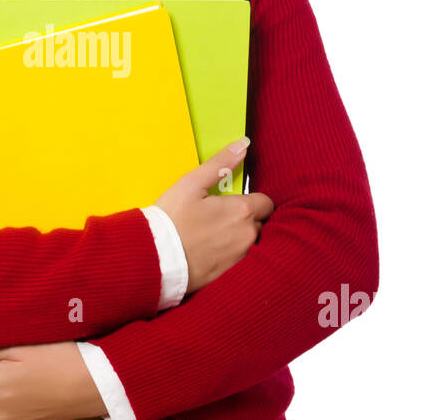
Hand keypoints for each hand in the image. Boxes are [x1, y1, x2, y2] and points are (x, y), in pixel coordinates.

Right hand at [154, 139, 273, 293]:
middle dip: (246, 219)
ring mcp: (242, 258)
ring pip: (251, 243)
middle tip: (219, 218)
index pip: (266, 202)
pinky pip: (241, 261)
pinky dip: (231, 256)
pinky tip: (212, 253)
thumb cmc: (171, 219)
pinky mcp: (231, 275)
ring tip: (214, 237)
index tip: (232, 202)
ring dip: (240, 238)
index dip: (251, 200)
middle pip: (260, 223)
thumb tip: (244, 144)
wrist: (154, 260)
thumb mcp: (191, 184)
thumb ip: (221, 163)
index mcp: (242, 210)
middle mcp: (249, 235)